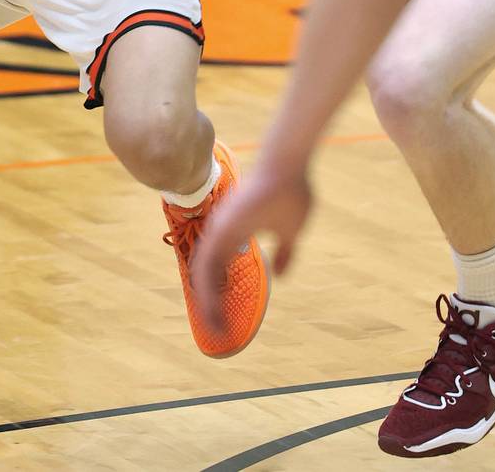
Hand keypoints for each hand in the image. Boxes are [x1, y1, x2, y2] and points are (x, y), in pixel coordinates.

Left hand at [191, 162, 312, 337]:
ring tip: (213, 326)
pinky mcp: (222, 229)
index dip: (219, 292)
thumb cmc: (290, 191)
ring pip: (203, 274)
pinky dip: (207, 289)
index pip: (219, 269)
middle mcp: (222, 232)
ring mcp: (220, 229)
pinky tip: (211, 307)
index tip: (224, 315)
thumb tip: (281, 274)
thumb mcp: (291, 230)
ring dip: (207, 302)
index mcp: (235, 233)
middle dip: (210, 303)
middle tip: (216, 329)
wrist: (287, 165)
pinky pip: (207, 265)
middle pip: (207, 275)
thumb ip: (284, 252)